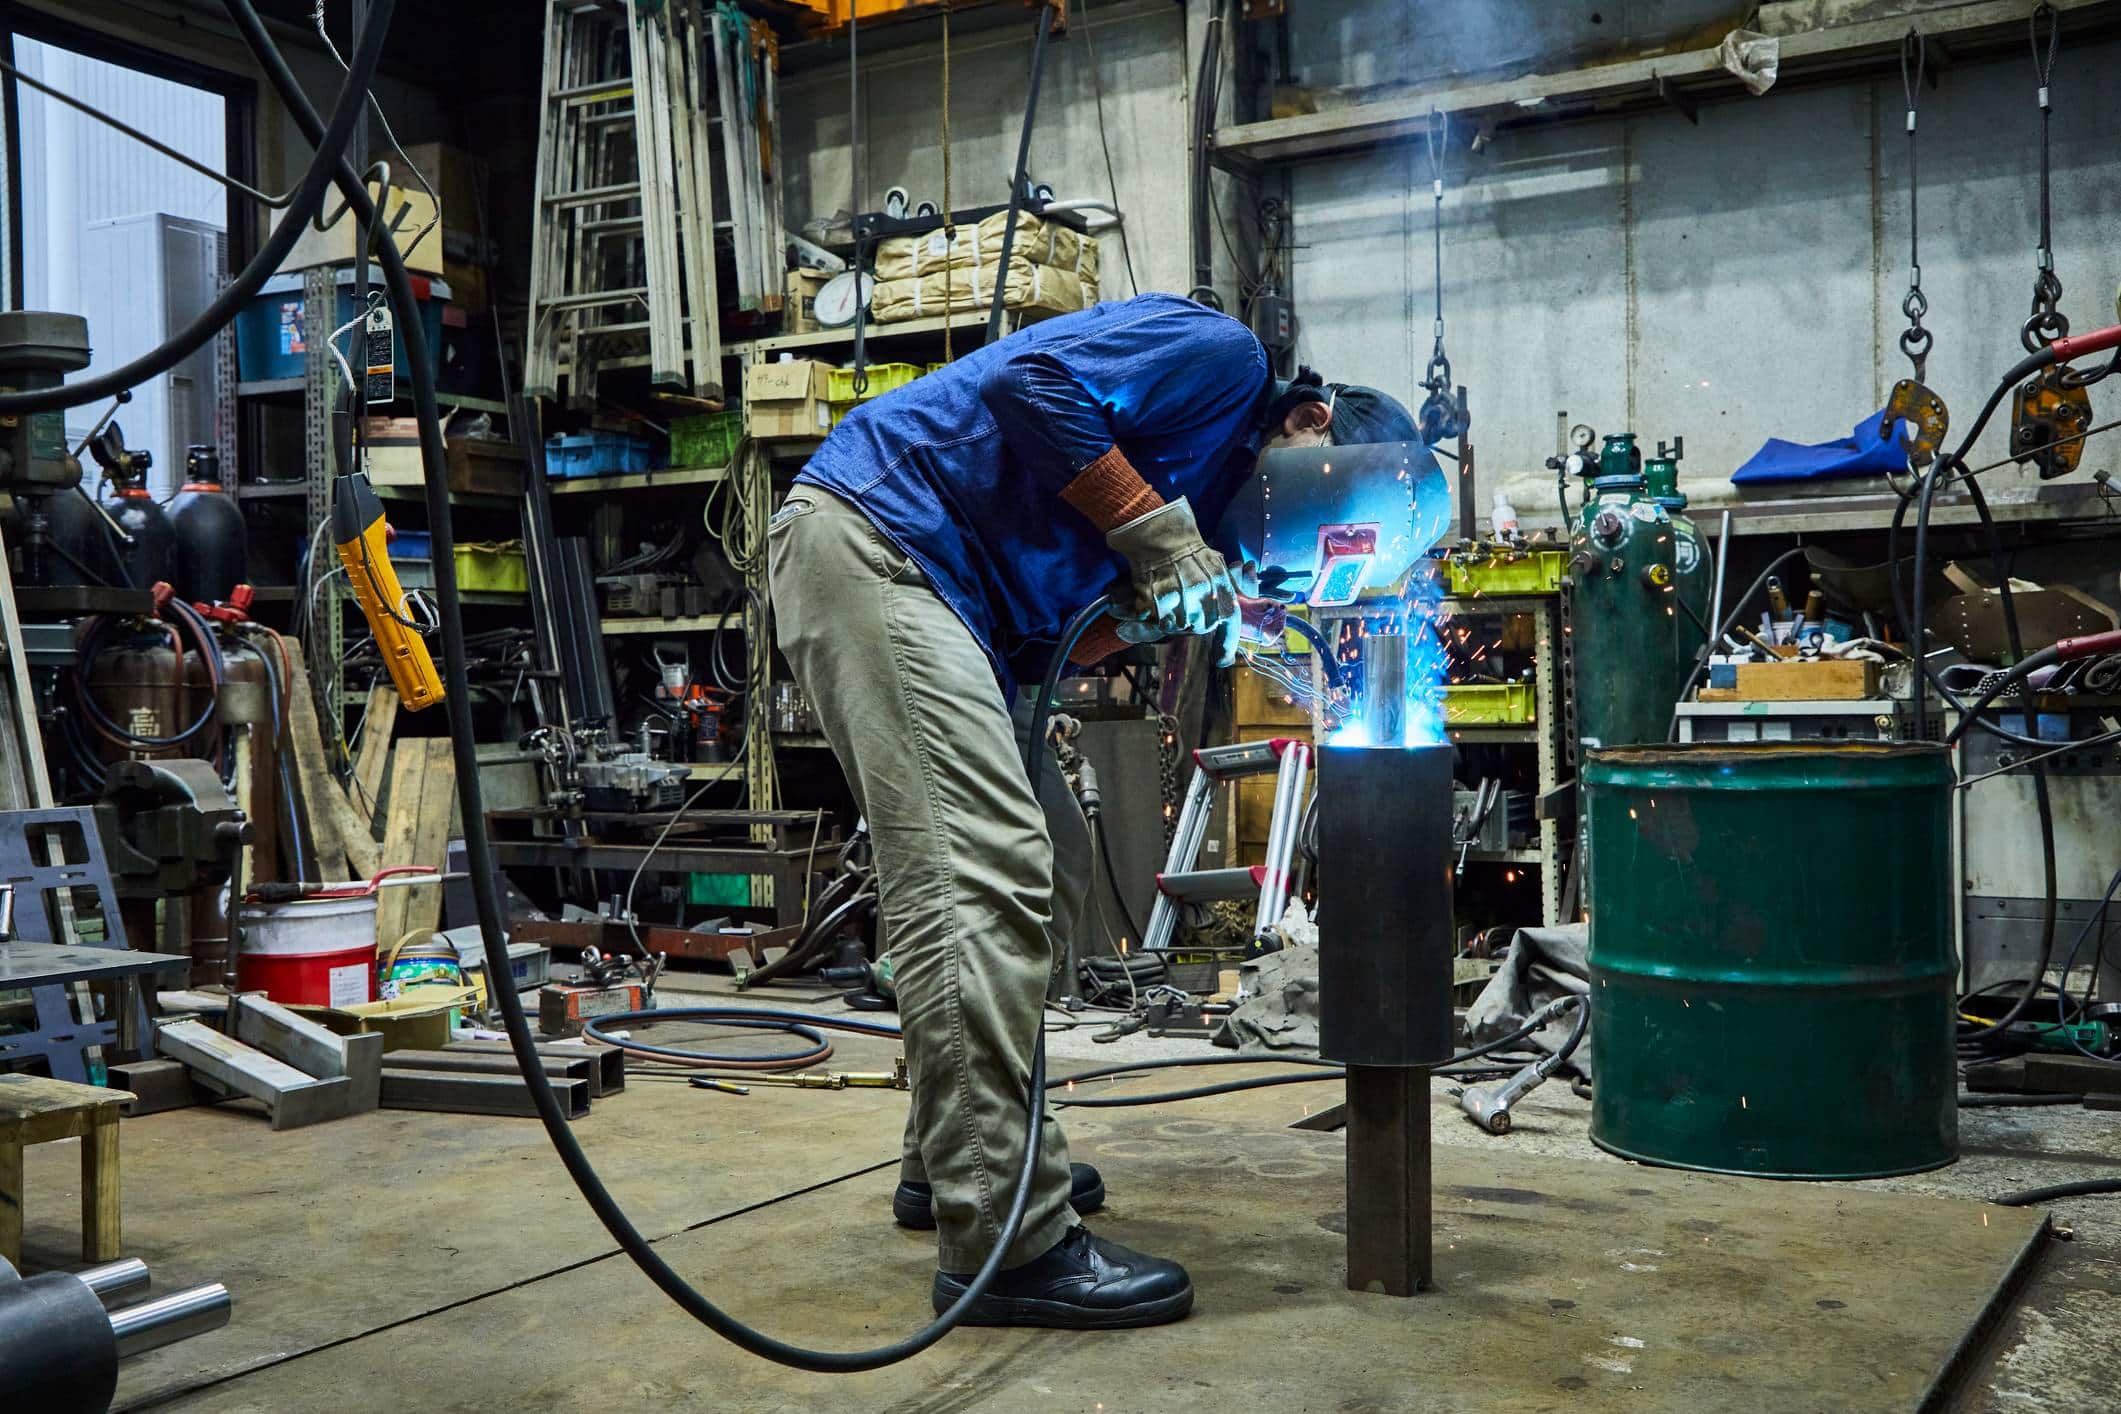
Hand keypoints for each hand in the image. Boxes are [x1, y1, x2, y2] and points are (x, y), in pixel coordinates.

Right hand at [1106, 498, 1239, 643]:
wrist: (1161, 535)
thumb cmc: (1189, 551)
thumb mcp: (1217, 565)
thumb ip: (1227, 589)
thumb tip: (1230, 613)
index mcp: (1220, 584)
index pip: (1229, 620)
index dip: (1226, 644)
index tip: (1221, 659)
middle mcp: (1201, 593)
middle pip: (1200, 627)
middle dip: (1194, 623)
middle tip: (1185, 607)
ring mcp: (1178, 597)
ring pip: (1177, 626)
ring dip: (1173, 620)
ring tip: (1169, 602)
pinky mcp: (1156, 599)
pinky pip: (1156, 620)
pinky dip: (1153, 616)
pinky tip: (1154, 602)